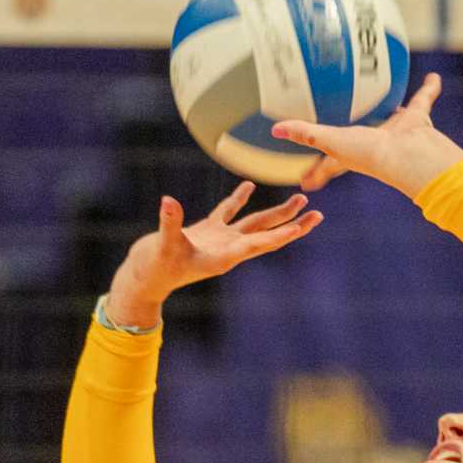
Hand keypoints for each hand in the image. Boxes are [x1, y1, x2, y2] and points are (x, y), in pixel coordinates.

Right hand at [107, 182, 323, 326]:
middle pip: (268, 233)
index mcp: (225, 256)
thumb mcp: (162, 246)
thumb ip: (169, 224)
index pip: (259, 243)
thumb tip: (168, 202)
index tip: (302, 227)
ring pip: (254, 222)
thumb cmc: (155, 267)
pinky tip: (249, 185)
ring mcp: (220, 239)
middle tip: (317, 213)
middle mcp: (229, 248)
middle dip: (292, 223)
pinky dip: (238, 199)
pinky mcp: (207, 230)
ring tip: (300, 200)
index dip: (281, 235)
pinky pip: (227, 212)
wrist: (145, 276)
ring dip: (277, 213)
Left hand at [272, 73, 462, 198]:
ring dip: (392, 108)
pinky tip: (432, 76)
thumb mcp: (332, 141)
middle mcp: (376, 143)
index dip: (317, 171)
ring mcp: (398, 132)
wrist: (409, 155)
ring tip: (388, 96)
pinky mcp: (417, 120)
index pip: (329, 163)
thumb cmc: (370, 154)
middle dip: (357, 132)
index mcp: (354, 152)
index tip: (306, 181)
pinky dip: (429, 89)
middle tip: (350, 125)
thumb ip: (306, 132)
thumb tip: (275, 129)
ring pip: (393, 116)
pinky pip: (423, 100)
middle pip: (362, 136)